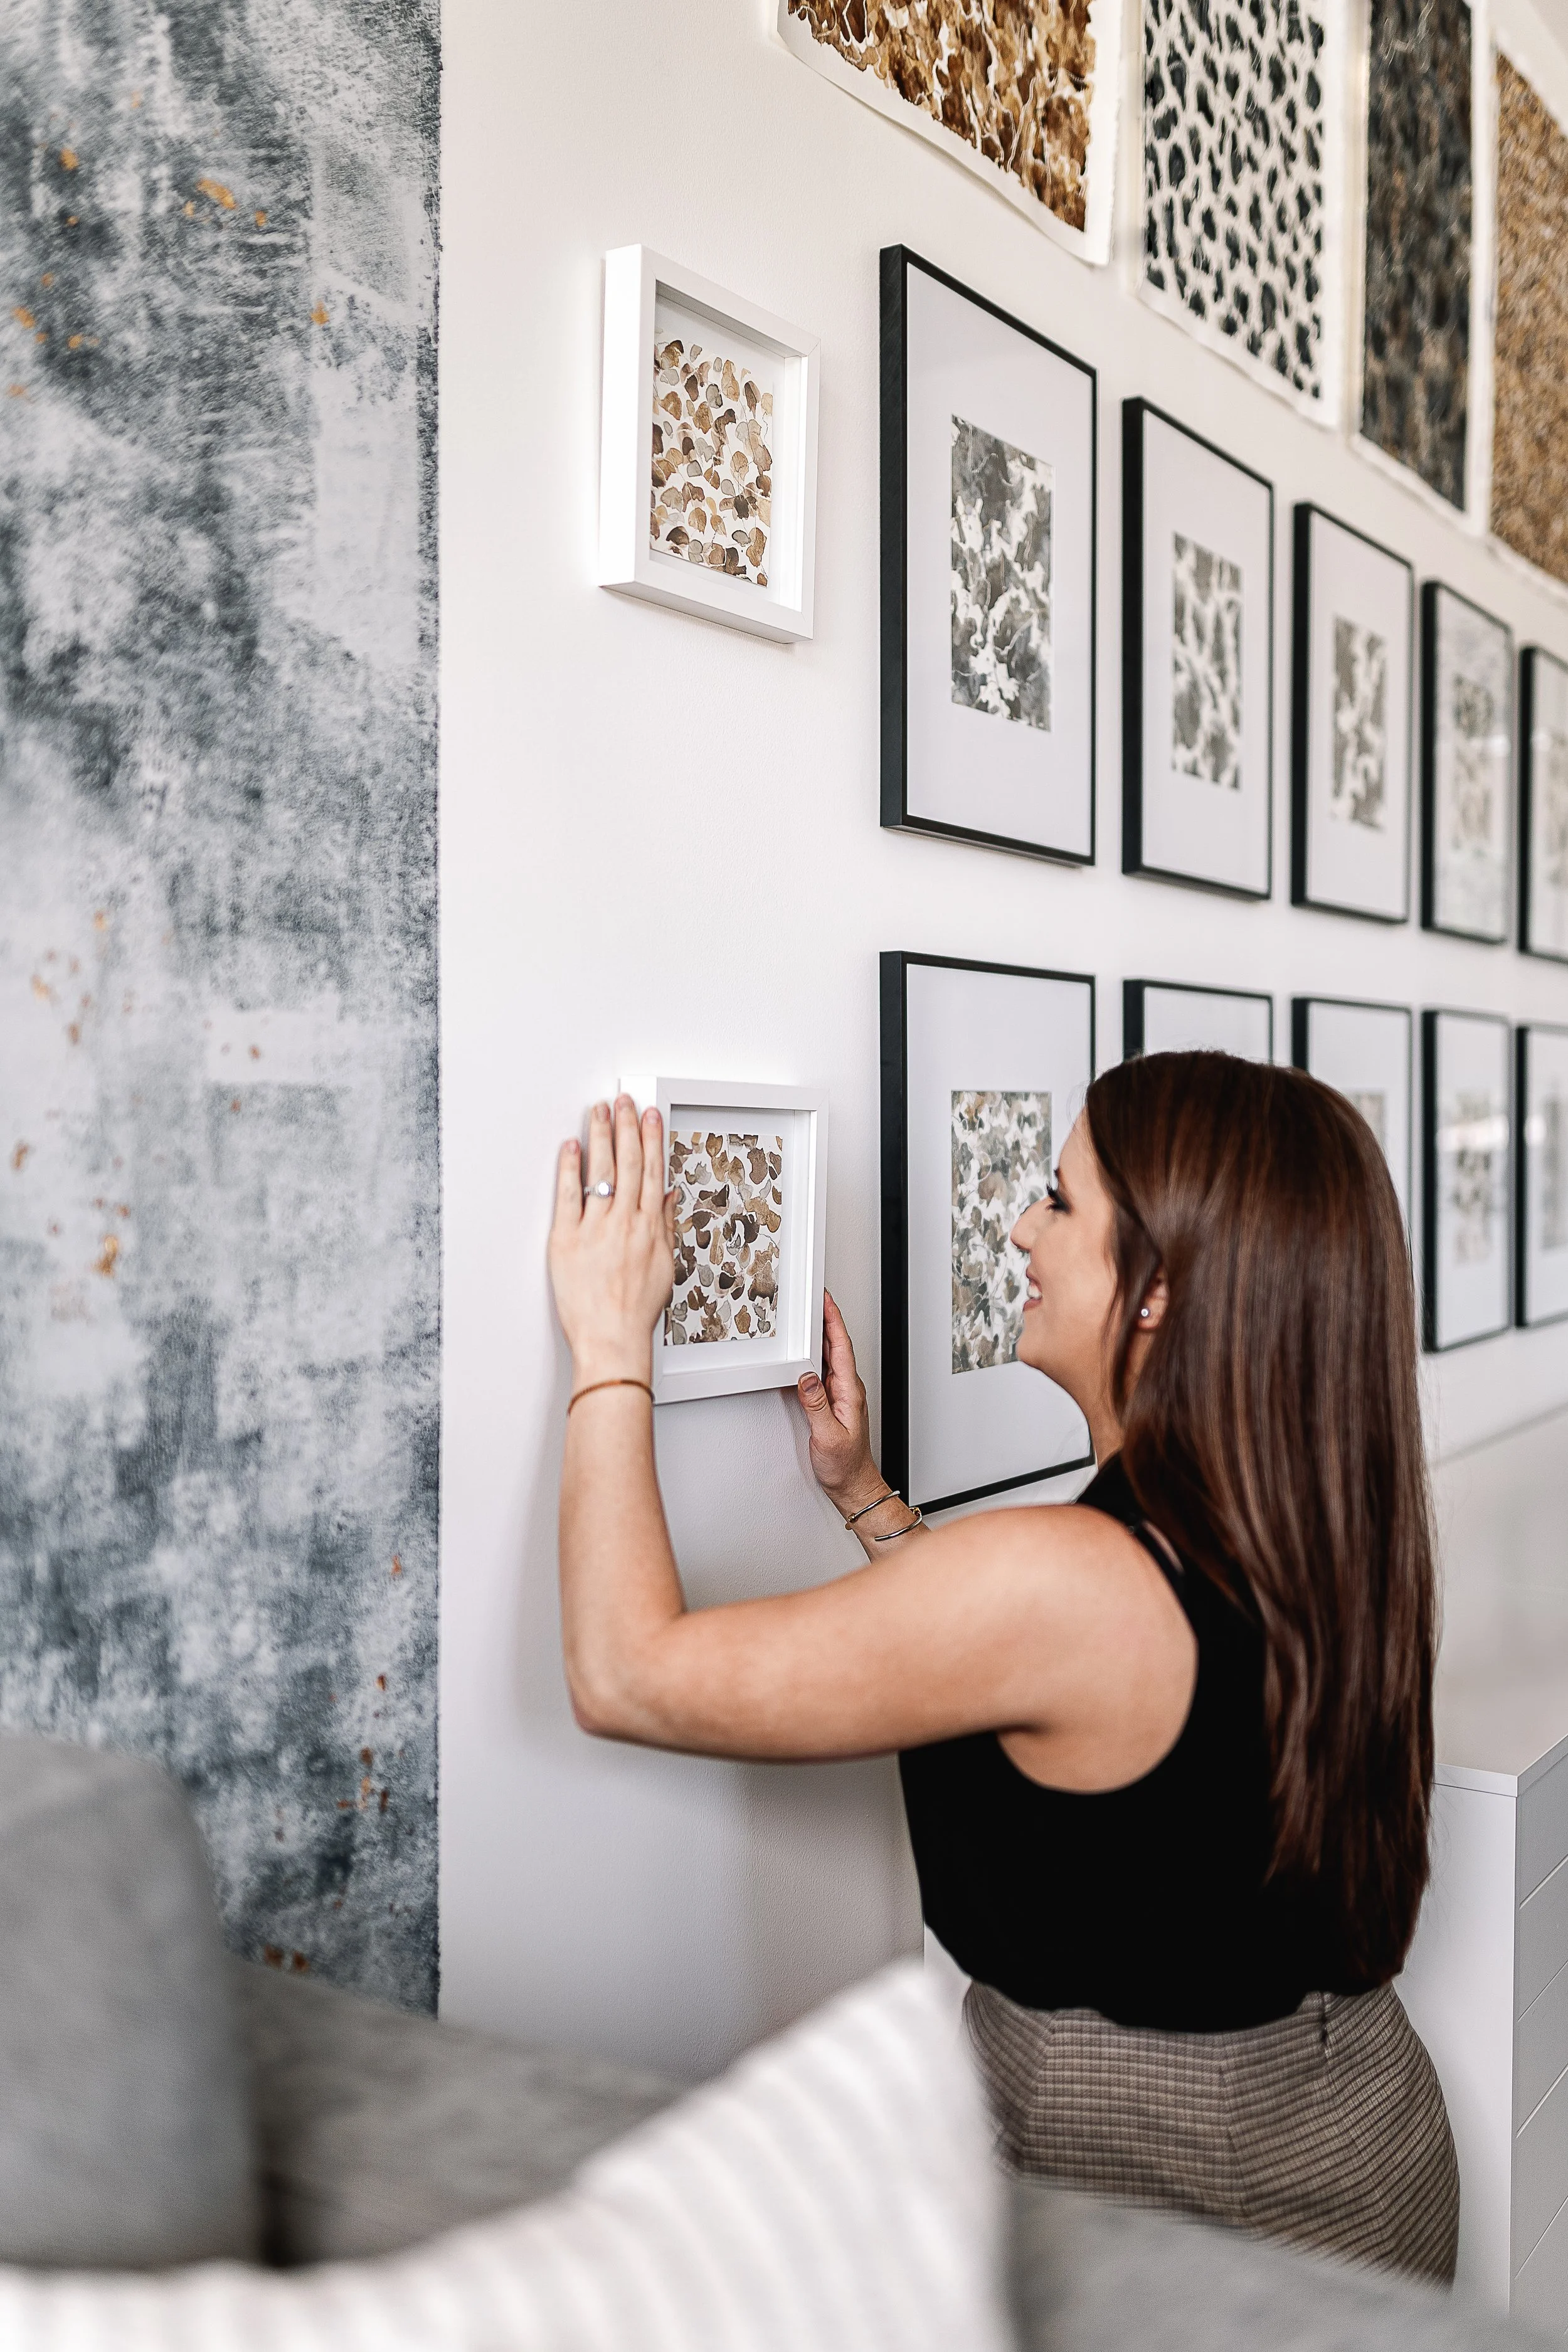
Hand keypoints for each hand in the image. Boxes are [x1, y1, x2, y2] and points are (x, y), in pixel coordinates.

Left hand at [550, 1097, 674, 1381]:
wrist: (611, 1339)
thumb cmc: (635, 1311)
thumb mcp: (664, 1266)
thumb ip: (666, 1226)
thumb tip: (669, 1195)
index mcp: (650, 1228)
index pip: (653, 1171)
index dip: (651, 1139)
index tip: (649, 1115)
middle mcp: (624, 1222)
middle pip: (628, 1163)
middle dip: (626, 1127)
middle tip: (623, 1101)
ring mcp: (595, 1228)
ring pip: (601, 1171)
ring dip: (600, 1136)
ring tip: (598, 1111)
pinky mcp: (566, 1239)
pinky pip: (567, 1195)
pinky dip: (569, 1168)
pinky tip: (570, 1147)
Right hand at [796, 1291, 882, 1511]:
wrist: (853, 1485)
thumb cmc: (845, 1465)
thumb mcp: (827, 1436)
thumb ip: (816, 1406)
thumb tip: (806, 1377)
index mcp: (849, 1392)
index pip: (841, 1348)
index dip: (833, 1322)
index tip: (825, 1301)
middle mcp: (847, 1390)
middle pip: (836, 1346)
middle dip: (826, 1319)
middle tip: (813, 1298)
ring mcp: (841, 1395)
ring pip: (829, 1357)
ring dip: (820, 1335)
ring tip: (808, 1316)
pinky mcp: (833, 1402)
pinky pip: (823, 1371)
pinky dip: (815, 1355)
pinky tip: (806, 1352)